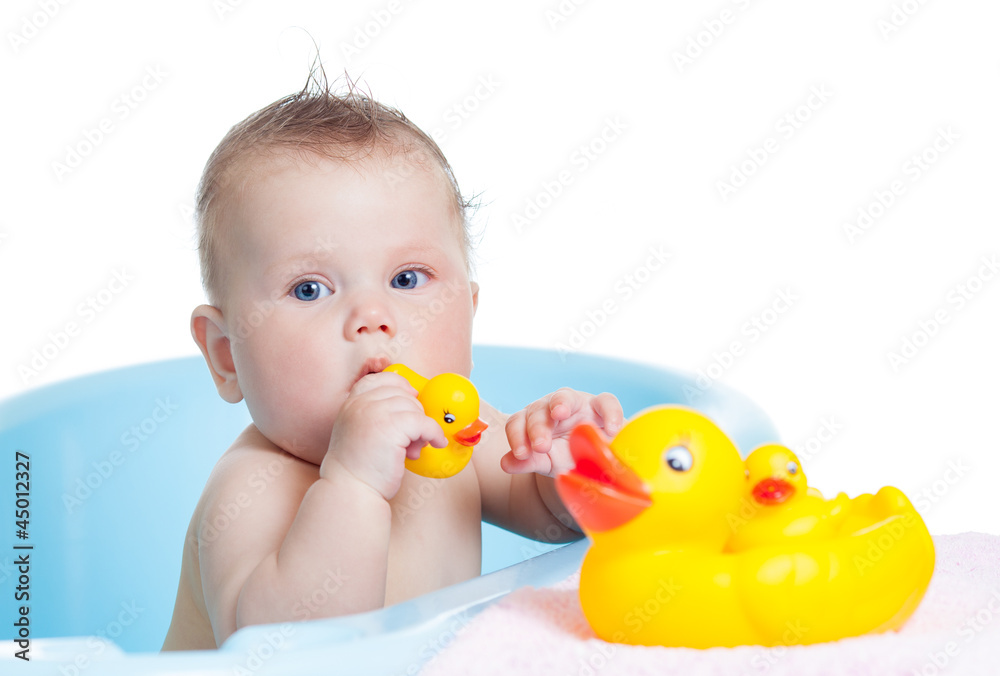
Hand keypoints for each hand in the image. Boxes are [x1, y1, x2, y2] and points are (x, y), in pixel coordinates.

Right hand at [322, 372, 446, 499]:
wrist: (351, 490)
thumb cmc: (359, 468)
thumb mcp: (360, 432)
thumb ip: (377, 416)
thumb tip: (414, 407)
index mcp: (351, 403)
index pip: (379, 379)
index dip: (400, 385)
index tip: (412, 397)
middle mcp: (360, 403)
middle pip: (402, 393)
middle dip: (413, 413)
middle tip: (412, 438)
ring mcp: (375, 412)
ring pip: (414, 407)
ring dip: (421, 427)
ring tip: (414, 448)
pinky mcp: (391, 426)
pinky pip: (424, 422)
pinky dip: (434, 433)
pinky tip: (435, 443)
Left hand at [502, 388, 623, 477]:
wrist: (595, 457)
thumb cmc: (566, 455)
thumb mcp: (547, 462)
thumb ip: (529, 462)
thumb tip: (505, 464)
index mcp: (532, 421)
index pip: (517, 422)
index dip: (516, 436)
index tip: (521, 454)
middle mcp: (550, 407)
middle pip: (537, 409)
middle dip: (537, 427)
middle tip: (541, 446)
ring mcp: (575, 402)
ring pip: (563, 396)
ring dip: (560, 404)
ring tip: (560, 413)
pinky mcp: (600, 405)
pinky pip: (605, 402)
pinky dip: (609, 413)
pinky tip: (612, 430)